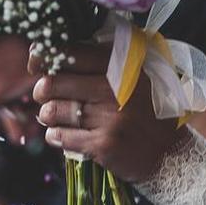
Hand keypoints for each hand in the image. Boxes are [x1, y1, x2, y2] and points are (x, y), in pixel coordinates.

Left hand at [31, 43, 185, 182]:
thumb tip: (50, 52)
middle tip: (45, 93)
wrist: (170, 152)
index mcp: (121, 64)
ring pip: (51, 111)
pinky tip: (66, 134)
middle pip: (52, 83)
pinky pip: (60, 136)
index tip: (36, 63)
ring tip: (58, 115)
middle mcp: (114, 87)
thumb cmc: (145, 109)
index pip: (69, 52)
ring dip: (49, 114)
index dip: (43, 55)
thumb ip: (101, 58)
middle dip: (41, 90)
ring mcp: (109, 117)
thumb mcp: (134, 74)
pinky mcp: (103, 144)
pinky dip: (56, 135)